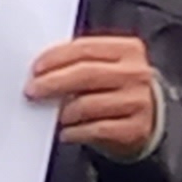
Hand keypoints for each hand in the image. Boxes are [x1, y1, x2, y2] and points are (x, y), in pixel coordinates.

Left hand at [29, 34, 159, 156]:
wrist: (148, 119)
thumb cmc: (116, 89)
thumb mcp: (106, 66)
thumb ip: (80, 62)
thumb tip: (42, 70)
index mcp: (128, 49)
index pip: (84, 48)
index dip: (56, 58)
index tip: (36, 69)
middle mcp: (136, 73)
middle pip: (85, 74)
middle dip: (53, 83)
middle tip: (33, 91)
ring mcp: (138, 101)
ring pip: (88, 105)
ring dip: (64, 111)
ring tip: (54, 114)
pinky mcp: (135, 128)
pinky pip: (96, 129)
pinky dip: (75, 132)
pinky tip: (66, 132)